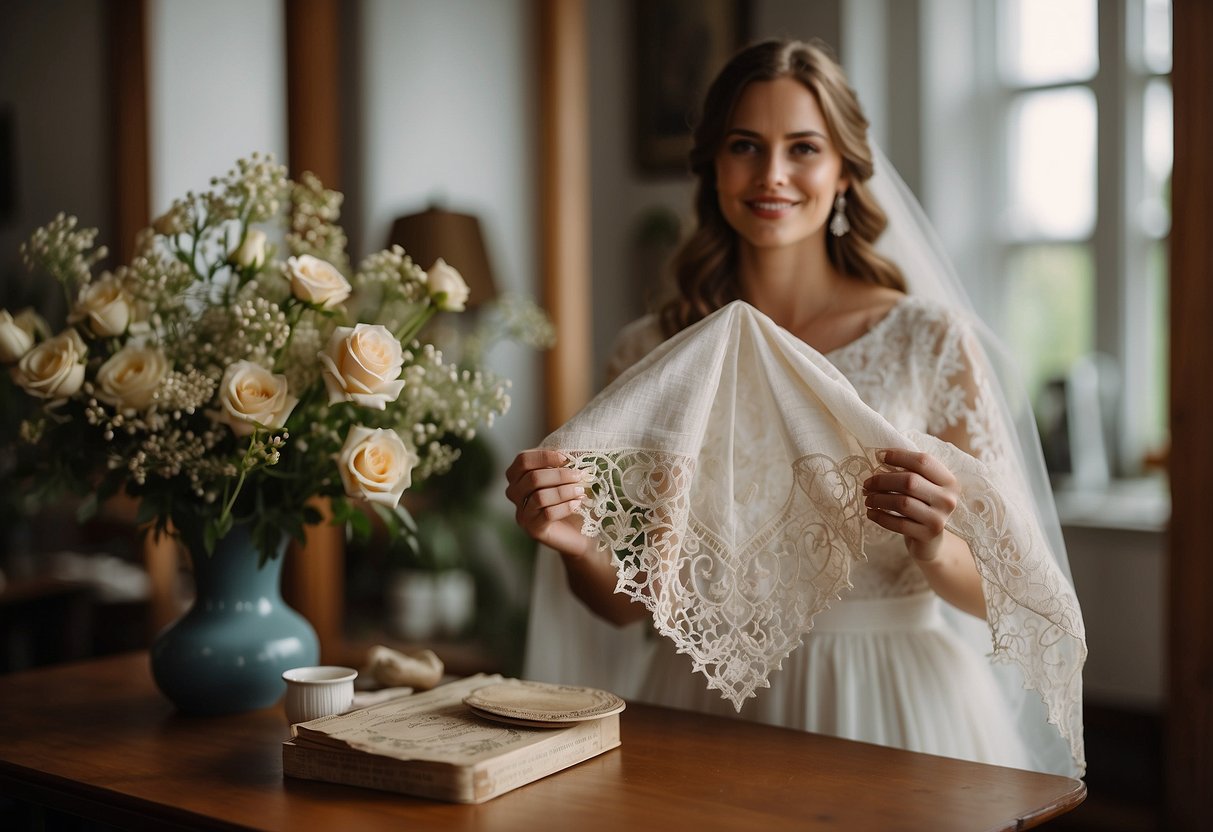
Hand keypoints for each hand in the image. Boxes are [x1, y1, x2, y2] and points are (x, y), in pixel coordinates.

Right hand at [504, 449, 593, 557]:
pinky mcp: (533, 530)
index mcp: (519, 476)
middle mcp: (515, 494)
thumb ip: (564, 462)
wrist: (580, 531)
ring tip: (581, 491)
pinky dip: (565, 507)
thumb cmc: (572, 497)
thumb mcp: (568, 476)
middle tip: (580, 476)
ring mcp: (522, 513)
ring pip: (539, 497)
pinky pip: (546, 514)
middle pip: (532, 478)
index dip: (544, 456)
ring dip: (564, 491)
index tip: (566, 458)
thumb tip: (574, 447)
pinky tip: (578, 503)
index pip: (523, 460)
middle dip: (560, 475)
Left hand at [862, 448, 959, 562]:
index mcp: (949, 481)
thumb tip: (880, 456)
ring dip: (879, 499)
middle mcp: (948, 499)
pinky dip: (880, 516)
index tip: (879, 456)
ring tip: (867, 499)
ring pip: (902, 502)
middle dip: (883, 480)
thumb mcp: (922, 486)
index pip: (923, 461)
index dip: (899, 456)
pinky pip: (898, 523)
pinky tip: (871, 513)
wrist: (931, 542)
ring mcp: (939, 519)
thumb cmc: (922, 506)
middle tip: (867, 483)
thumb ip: (908, 470)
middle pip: (910, 481)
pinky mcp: (927, 535)